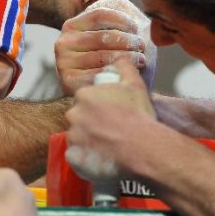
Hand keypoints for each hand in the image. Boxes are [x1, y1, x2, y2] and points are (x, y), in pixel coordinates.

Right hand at [55, 5, 154, 95]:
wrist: (86, 89)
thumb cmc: (99, 58)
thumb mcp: (101, 35)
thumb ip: (111, 19)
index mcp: (71, 25)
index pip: (99, 15)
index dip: (122, 19)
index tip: (137, 28)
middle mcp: (63, 42)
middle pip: (103, 37)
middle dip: (128, 41)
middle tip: (142, 46)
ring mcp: (63, 62)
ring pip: (103, 57)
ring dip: (128, 58)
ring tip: (141, 60)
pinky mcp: (68, 81)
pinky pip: (98, 75)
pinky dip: (116, 74)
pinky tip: (128, 74)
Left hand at [64, 57, 156, 178]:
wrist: (141, 146)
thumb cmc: (138, 114)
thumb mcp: (134, 83)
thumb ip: (124, 66)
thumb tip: (119, 58)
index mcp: (84, 95)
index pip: (85, 100)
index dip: (98, 107)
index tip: (110, 114)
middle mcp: (74, 114)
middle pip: (79, 117)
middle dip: (90, 123)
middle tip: (109, 130)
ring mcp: (73, 137)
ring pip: (77, 137)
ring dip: (88, 140)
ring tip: (107, 146)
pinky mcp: (74, 157)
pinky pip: (76, 156)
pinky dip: (85, 157)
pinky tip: (100, 157)